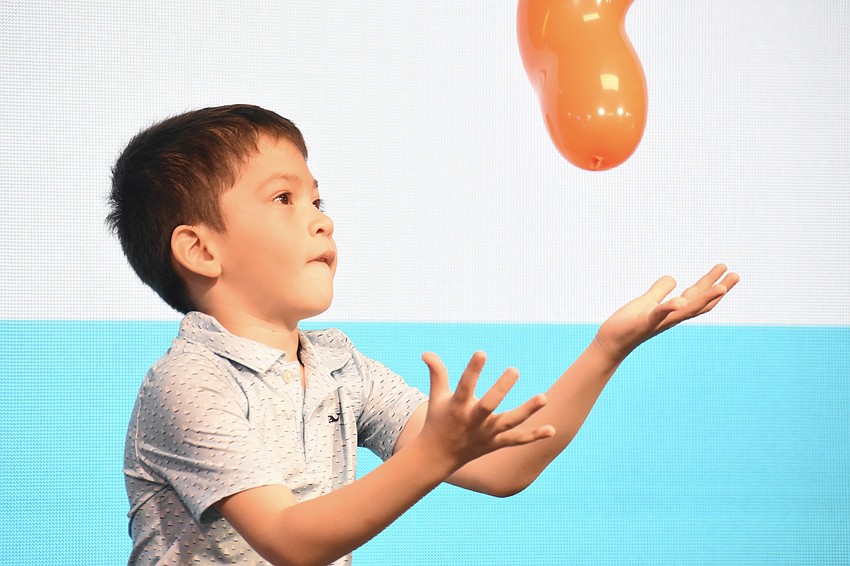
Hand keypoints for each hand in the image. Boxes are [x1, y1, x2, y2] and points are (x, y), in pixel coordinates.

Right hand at [417, 351, 554, 468]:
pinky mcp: (496, 443)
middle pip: (489, 405)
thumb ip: (436, 373)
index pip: (465, 385)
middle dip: (501, 388)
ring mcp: (486, 434)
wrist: (437, 457)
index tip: (482, 353)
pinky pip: (517, 440)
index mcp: (457, 406)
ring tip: (544, 398)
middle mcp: (473, 421)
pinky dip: (534, 436)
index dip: (473, 370)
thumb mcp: (436, 396)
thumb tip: (426, 352)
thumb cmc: (438, 420)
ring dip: (527, 411)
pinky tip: (552, 430)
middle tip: (514, 370)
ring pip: (509, 422)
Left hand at [593, 264, 739, 359]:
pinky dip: (668, 307)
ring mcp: (659, 322)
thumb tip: (673, 278)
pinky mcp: (643, 323)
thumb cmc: (628, 323)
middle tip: (737, 275)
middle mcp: (671, 318)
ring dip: (704, 299)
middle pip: (699, 303)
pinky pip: (657, 315)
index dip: (712, 284)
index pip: (696, 296)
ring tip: (722, 288)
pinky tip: (679, 300)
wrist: (611, 342)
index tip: (726, 269)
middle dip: (718, 290)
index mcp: (672, 311)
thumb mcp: (646, 301)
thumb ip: (659, 291)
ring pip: (686, 310)